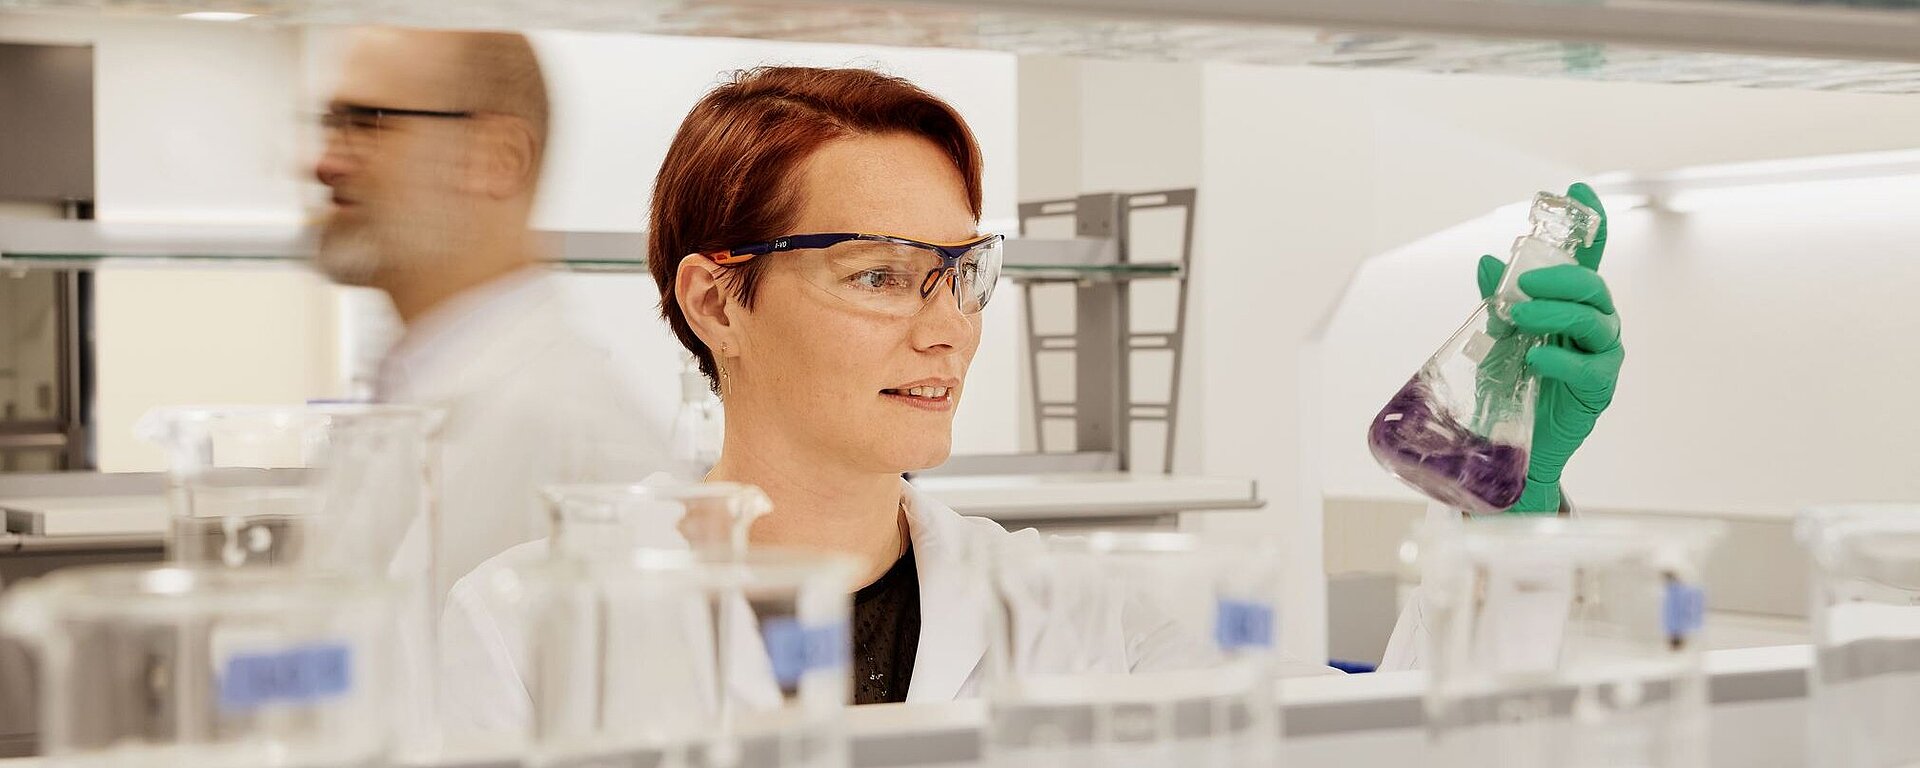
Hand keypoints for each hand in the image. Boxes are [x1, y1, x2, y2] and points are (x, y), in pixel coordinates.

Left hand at [1475, 182, 1621, 512]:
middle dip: (1561, 277)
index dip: (1588, 223)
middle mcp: (1595, 324)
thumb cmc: (1513, 384)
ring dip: (1556, 313)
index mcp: (1572, 305)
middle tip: (1523, 282)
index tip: (1577, 190)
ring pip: (1595, 320)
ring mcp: (1602, 355)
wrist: (1515, 443)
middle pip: (1593, 287)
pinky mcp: (1600, 389)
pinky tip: (1536, 360)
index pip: (1586, 258)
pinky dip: (1560, 360)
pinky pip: (1589, 367)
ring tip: (1521, 318)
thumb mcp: (1498, 337)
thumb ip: (1498, 301)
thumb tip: (1486, 261)